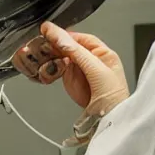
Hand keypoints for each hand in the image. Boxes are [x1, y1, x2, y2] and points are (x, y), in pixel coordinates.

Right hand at [12, 24, 129, 113]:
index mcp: (103, 53)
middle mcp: (91, 60)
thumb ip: (77, 52)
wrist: (108, 123)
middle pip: (68, 47)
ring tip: (40, 60)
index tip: (49, 31)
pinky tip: (44, 72)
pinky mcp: (71, 82)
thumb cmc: (114, 99)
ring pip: (59, 59)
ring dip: (48, 59)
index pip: (81, 38)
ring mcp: (80, 72)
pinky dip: (48, 71)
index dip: (65, 35)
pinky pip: (56, 72)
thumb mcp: (96, 70)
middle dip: (53, 47)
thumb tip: (60, 36)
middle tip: (40, 45)